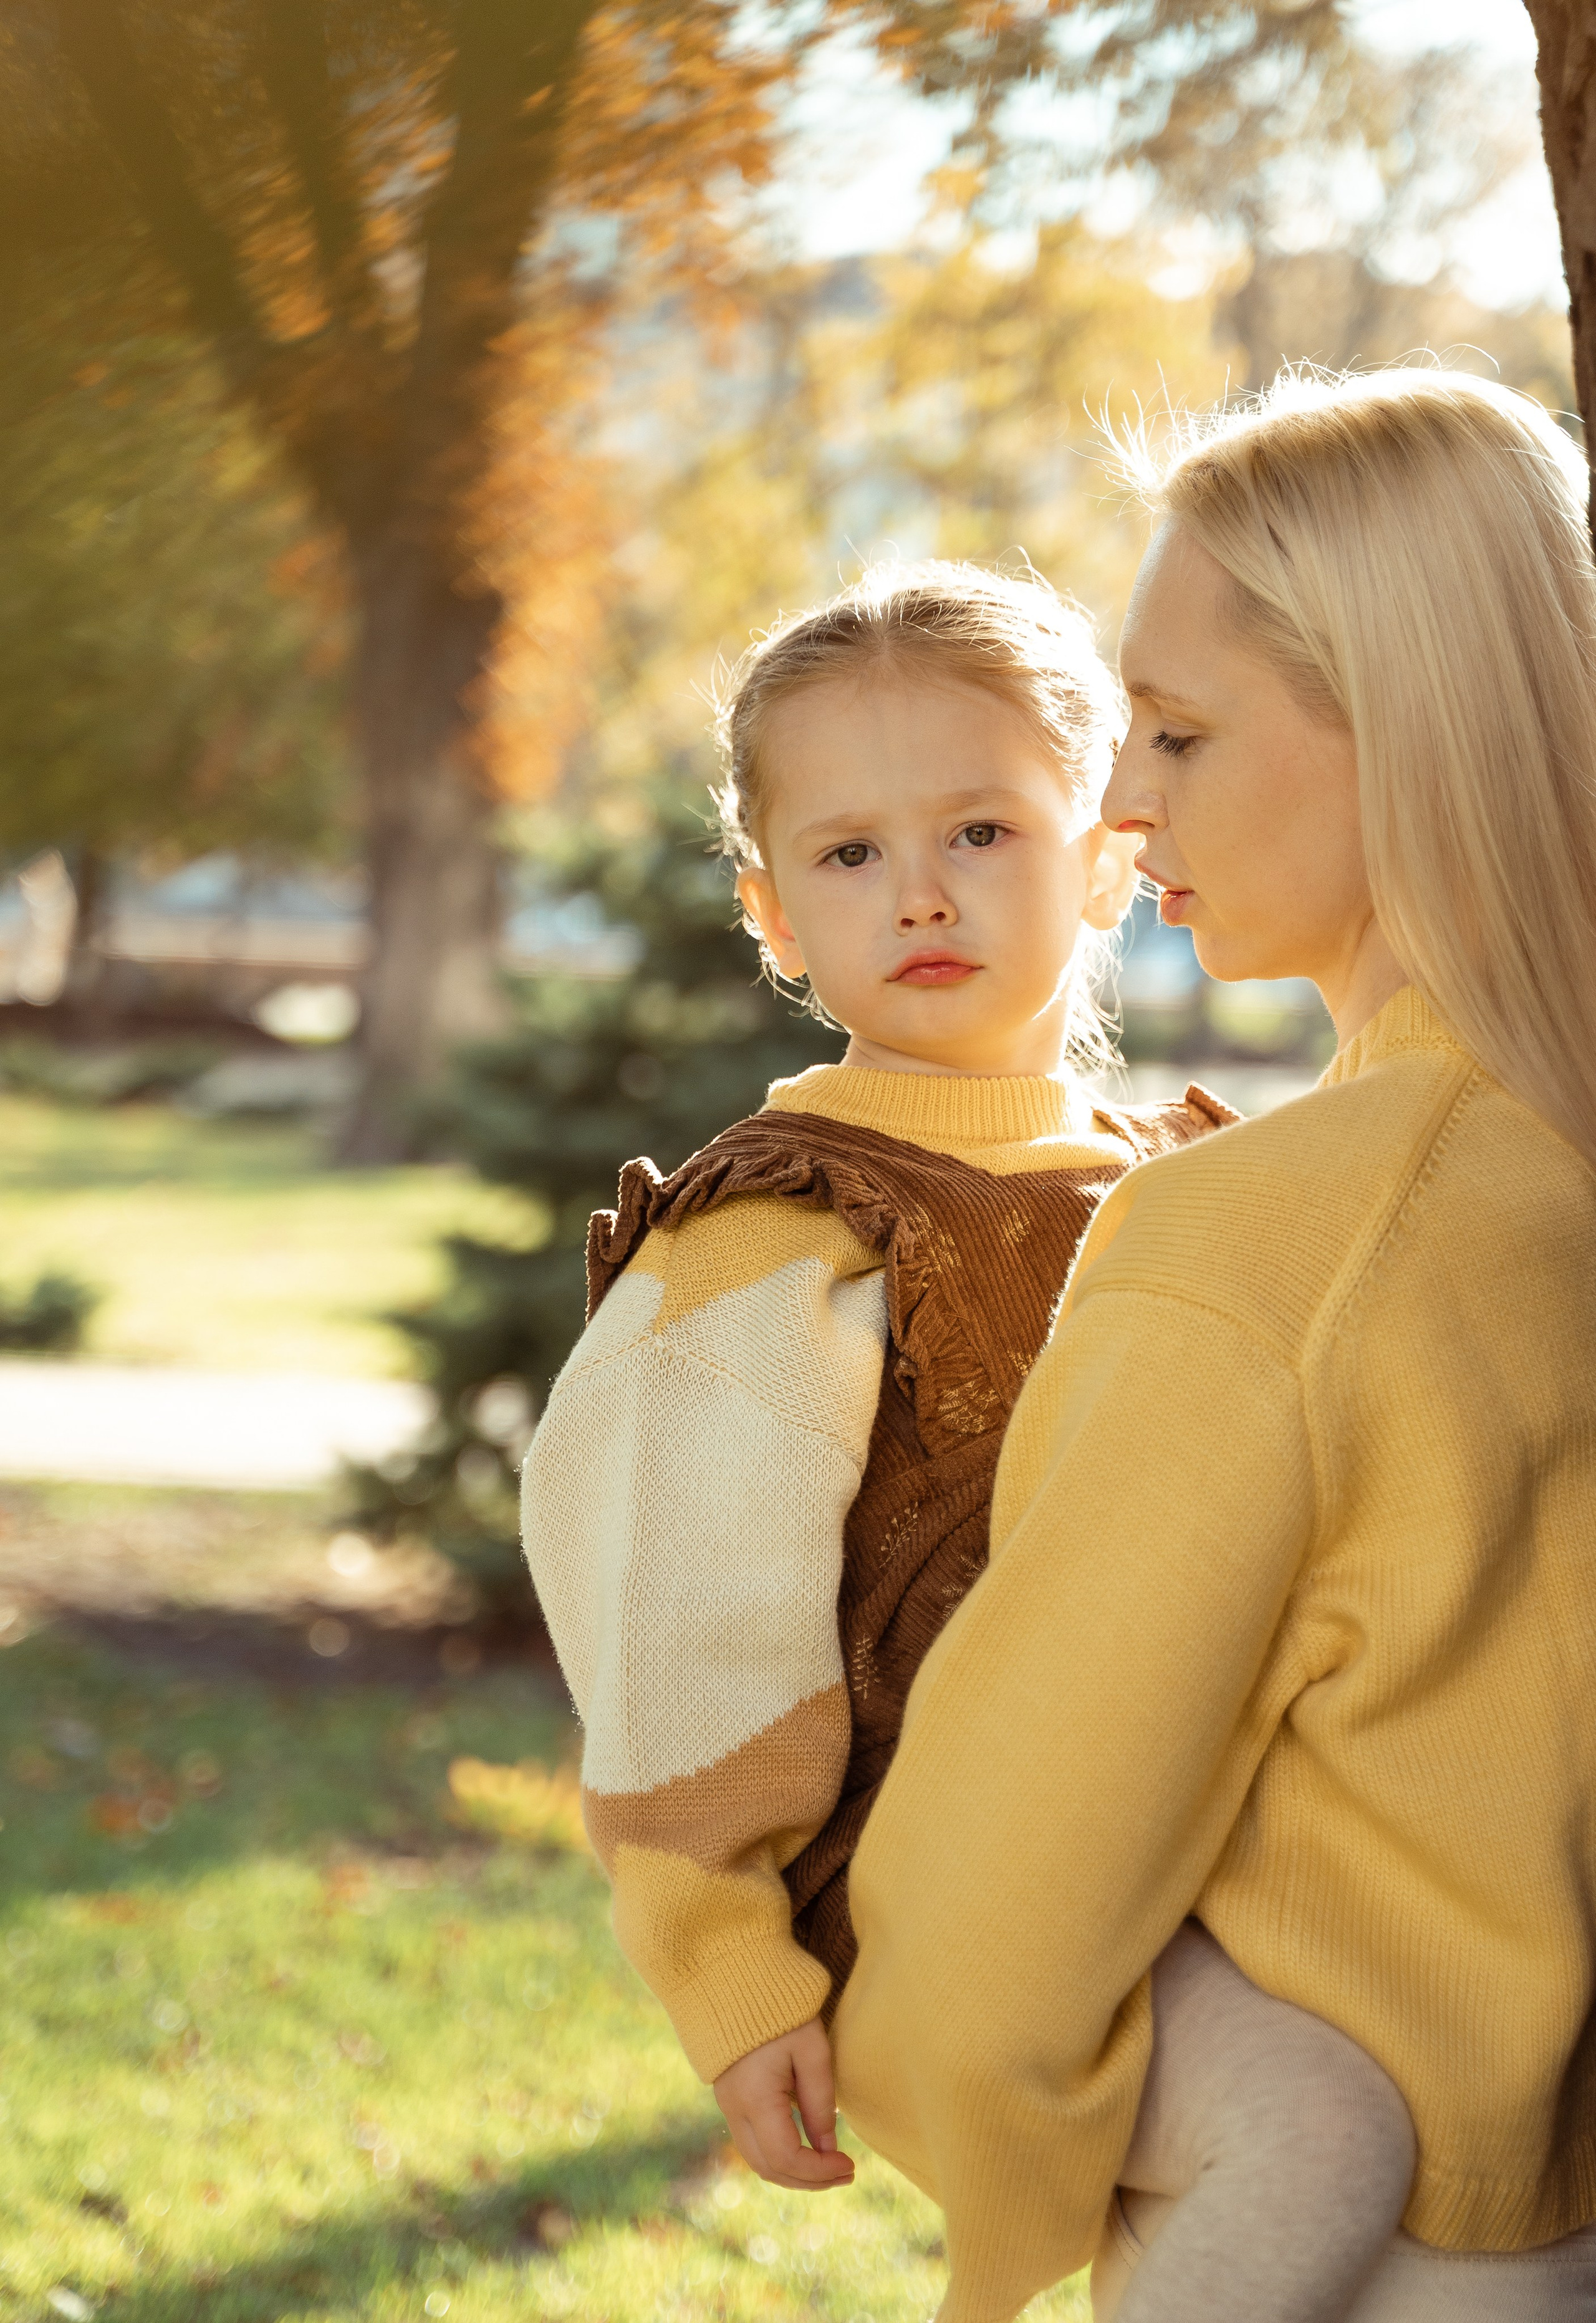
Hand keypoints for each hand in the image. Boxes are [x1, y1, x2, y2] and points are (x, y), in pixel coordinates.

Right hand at [713, 2018, 855, 2190]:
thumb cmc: (782, 2009)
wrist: (737, 1978)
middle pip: (769, 2168)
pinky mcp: (729, 2098)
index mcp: (754, 2097)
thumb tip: (828, 2149)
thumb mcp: (812, 2050)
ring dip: (793, 2172)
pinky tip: (805, 2147)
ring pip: (757, 2160)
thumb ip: (819, 2101)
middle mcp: (734, 2108)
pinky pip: (751, 2142)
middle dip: (809, 2180)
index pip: (786, 2157)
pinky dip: (778, 2155)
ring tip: (829, 2166)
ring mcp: (726, 2104)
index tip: (849, 2164)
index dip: (819, 2171)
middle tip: (845, 2173)